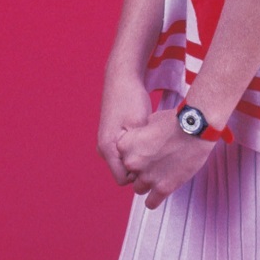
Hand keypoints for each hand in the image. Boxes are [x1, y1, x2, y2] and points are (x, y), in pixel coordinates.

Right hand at [97, 70, 154, 185]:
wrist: (121, 79)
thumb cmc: (131, 99)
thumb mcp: (139, 126)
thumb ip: (140, 150)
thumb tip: (147, 169)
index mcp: (107, 148)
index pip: (124, 180)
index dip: (140, 174)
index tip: (154, 161)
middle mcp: (103, 148)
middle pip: (125, 171)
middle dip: (141, 166)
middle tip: (156, 151)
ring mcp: (106, 143)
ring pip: (126, 161)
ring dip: (139, 156)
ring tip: (153, 141)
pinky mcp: (111, 136)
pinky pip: (125, 152)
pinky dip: (137, 148)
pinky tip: (147, 136)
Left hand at [117, 109, 212, 208]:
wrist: (196, 127)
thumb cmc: (174, 120)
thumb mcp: (150, 121)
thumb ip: (140, 135)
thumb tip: (140, 141)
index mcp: (124, 145)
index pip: (122, 157)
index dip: (135, 154)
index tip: (147, 151)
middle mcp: (131, 162)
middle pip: (131, 173)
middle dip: (141, 168)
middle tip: (157, 161)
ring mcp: (147, 176)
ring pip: (139, 188)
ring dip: (148, 182)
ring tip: (161, 174)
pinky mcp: (163, 188)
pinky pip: (151, 203)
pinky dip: (154, 200)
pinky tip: (161, 191)